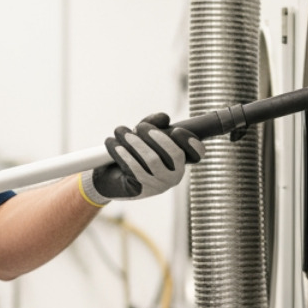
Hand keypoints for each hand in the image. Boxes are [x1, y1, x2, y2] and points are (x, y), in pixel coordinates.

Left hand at [81, 113, 205, 203]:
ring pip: (153, 160)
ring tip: (120, 131)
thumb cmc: (131, 153)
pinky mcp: (144, 190)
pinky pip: (136, 170)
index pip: (197, 153)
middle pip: (175, 154)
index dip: (193, 143)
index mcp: (180, 160)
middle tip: (140, 127)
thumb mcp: (142, 134)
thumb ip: (153, 123)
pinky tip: (115, 145)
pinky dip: (125, 155)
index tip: (176, 131)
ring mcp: (160, 184)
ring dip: (136, 142)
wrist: (109, 177)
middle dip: (157, 137)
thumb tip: (164, 117)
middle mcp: (175, 174)